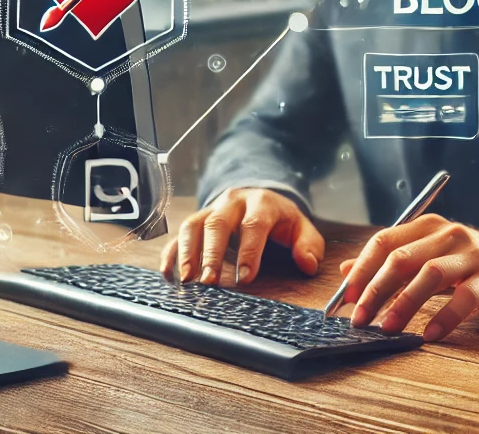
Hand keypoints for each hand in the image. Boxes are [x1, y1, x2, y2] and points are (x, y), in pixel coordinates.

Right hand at [159, 188, 324, 285]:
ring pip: (194, 225)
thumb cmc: (280, 220)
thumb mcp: (301, 227)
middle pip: (218, 223)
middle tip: (209, 281)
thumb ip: (309, 245)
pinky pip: (179, 234)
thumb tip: (308, 263)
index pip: (254, 224)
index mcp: (262, 203)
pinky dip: (171, 252)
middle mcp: (233, 203)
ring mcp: (211, 209)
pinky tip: (169, 274)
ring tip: (187, 280)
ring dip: (187, 252)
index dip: (249, 250)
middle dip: (212, 253)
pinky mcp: (197, 220)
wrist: (259, 197)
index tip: (245, 278)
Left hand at [338, 214, 478, 341]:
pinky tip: (429, 335)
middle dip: (375, 289)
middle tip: (359, 319)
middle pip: (403, 258)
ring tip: (387, 329)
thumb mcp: (428, 256)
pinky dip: (444, 317)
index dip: (362, 269)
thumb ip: (389, 261)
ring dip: (404, 303)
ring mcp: (471, 256)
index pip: (385, 241)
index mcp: (428, 227)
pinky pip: (464, 298)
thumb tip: (345, 270)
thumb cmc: (466, 264)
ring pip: (430, 274)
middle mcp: (448, 235)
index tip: (345, 298)